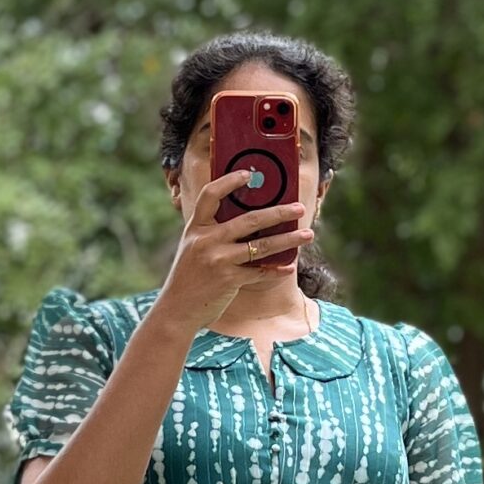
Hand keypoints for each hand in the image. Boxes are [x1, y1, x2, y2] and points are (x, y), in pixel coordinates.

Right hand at [152, 168, 314, 340]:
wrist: (176, 309)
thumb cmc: (188, 277)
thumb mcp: (194, 248)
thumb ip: (212, 233)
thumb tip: (249, 221)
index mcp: (196, 227)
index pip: (211, 195)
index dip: (229, 182)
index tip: (249, 174)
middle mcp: (207, 240)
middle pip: (250, 219)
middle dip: (279, 212)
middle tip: (300, 208)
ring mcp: (218, 260)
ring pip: (262, 246)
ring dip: (288, 239)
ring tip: (308, 234)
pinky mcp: (228, 280)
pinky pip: (260, 272)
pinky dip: (276, 270)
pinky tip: (289, 266)